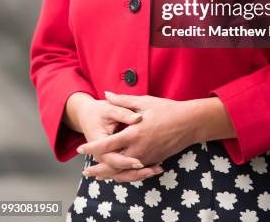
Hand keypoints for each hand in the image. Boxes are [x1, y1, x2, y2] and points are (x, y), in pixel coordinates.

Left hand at [77, 91, 198, 181]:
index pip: (107, 144)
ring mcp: (146, 157)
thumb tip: (106, 94)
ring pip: (124, 172)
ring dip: (110, 175)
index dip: (92, 148)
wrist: (189, 123)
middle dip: (98, 169)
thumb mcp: (144, 102)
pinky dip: (125, 175)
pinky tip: (118, 174)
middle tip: (86, 172)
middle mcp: (138, 149)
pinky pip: (136, 172)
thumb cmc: (167, 110)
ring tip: (98, 176)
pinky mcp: (153, 161)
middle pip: (112, 164)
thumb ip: (123, 100)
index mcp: (133, 133)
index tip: (81, 149)